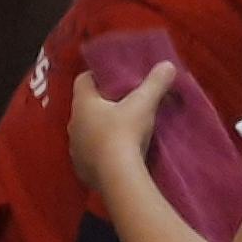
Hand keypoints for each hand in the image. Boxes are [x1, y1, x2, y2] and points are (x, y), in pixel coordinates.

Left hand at [68, 58, 177, 181]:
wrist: (117, 177)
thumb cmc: (125, 133)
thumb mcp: (143, 105)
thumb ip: (154, 84)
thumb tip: (168, 65)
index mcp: (83, 103)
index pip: (83, 80)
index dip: (98, 76)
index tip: (115, 78)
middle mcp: (73, 124)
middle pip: (86, 107)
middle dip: (103, 104)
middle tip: (124, 104)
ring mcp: (75, 148)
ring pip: (87, 132)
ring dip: (101, 130)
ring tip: (123, 131)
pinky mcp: (82, 169)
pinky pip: (90, 156)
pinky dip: (102, 153)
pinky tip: (118, 155)